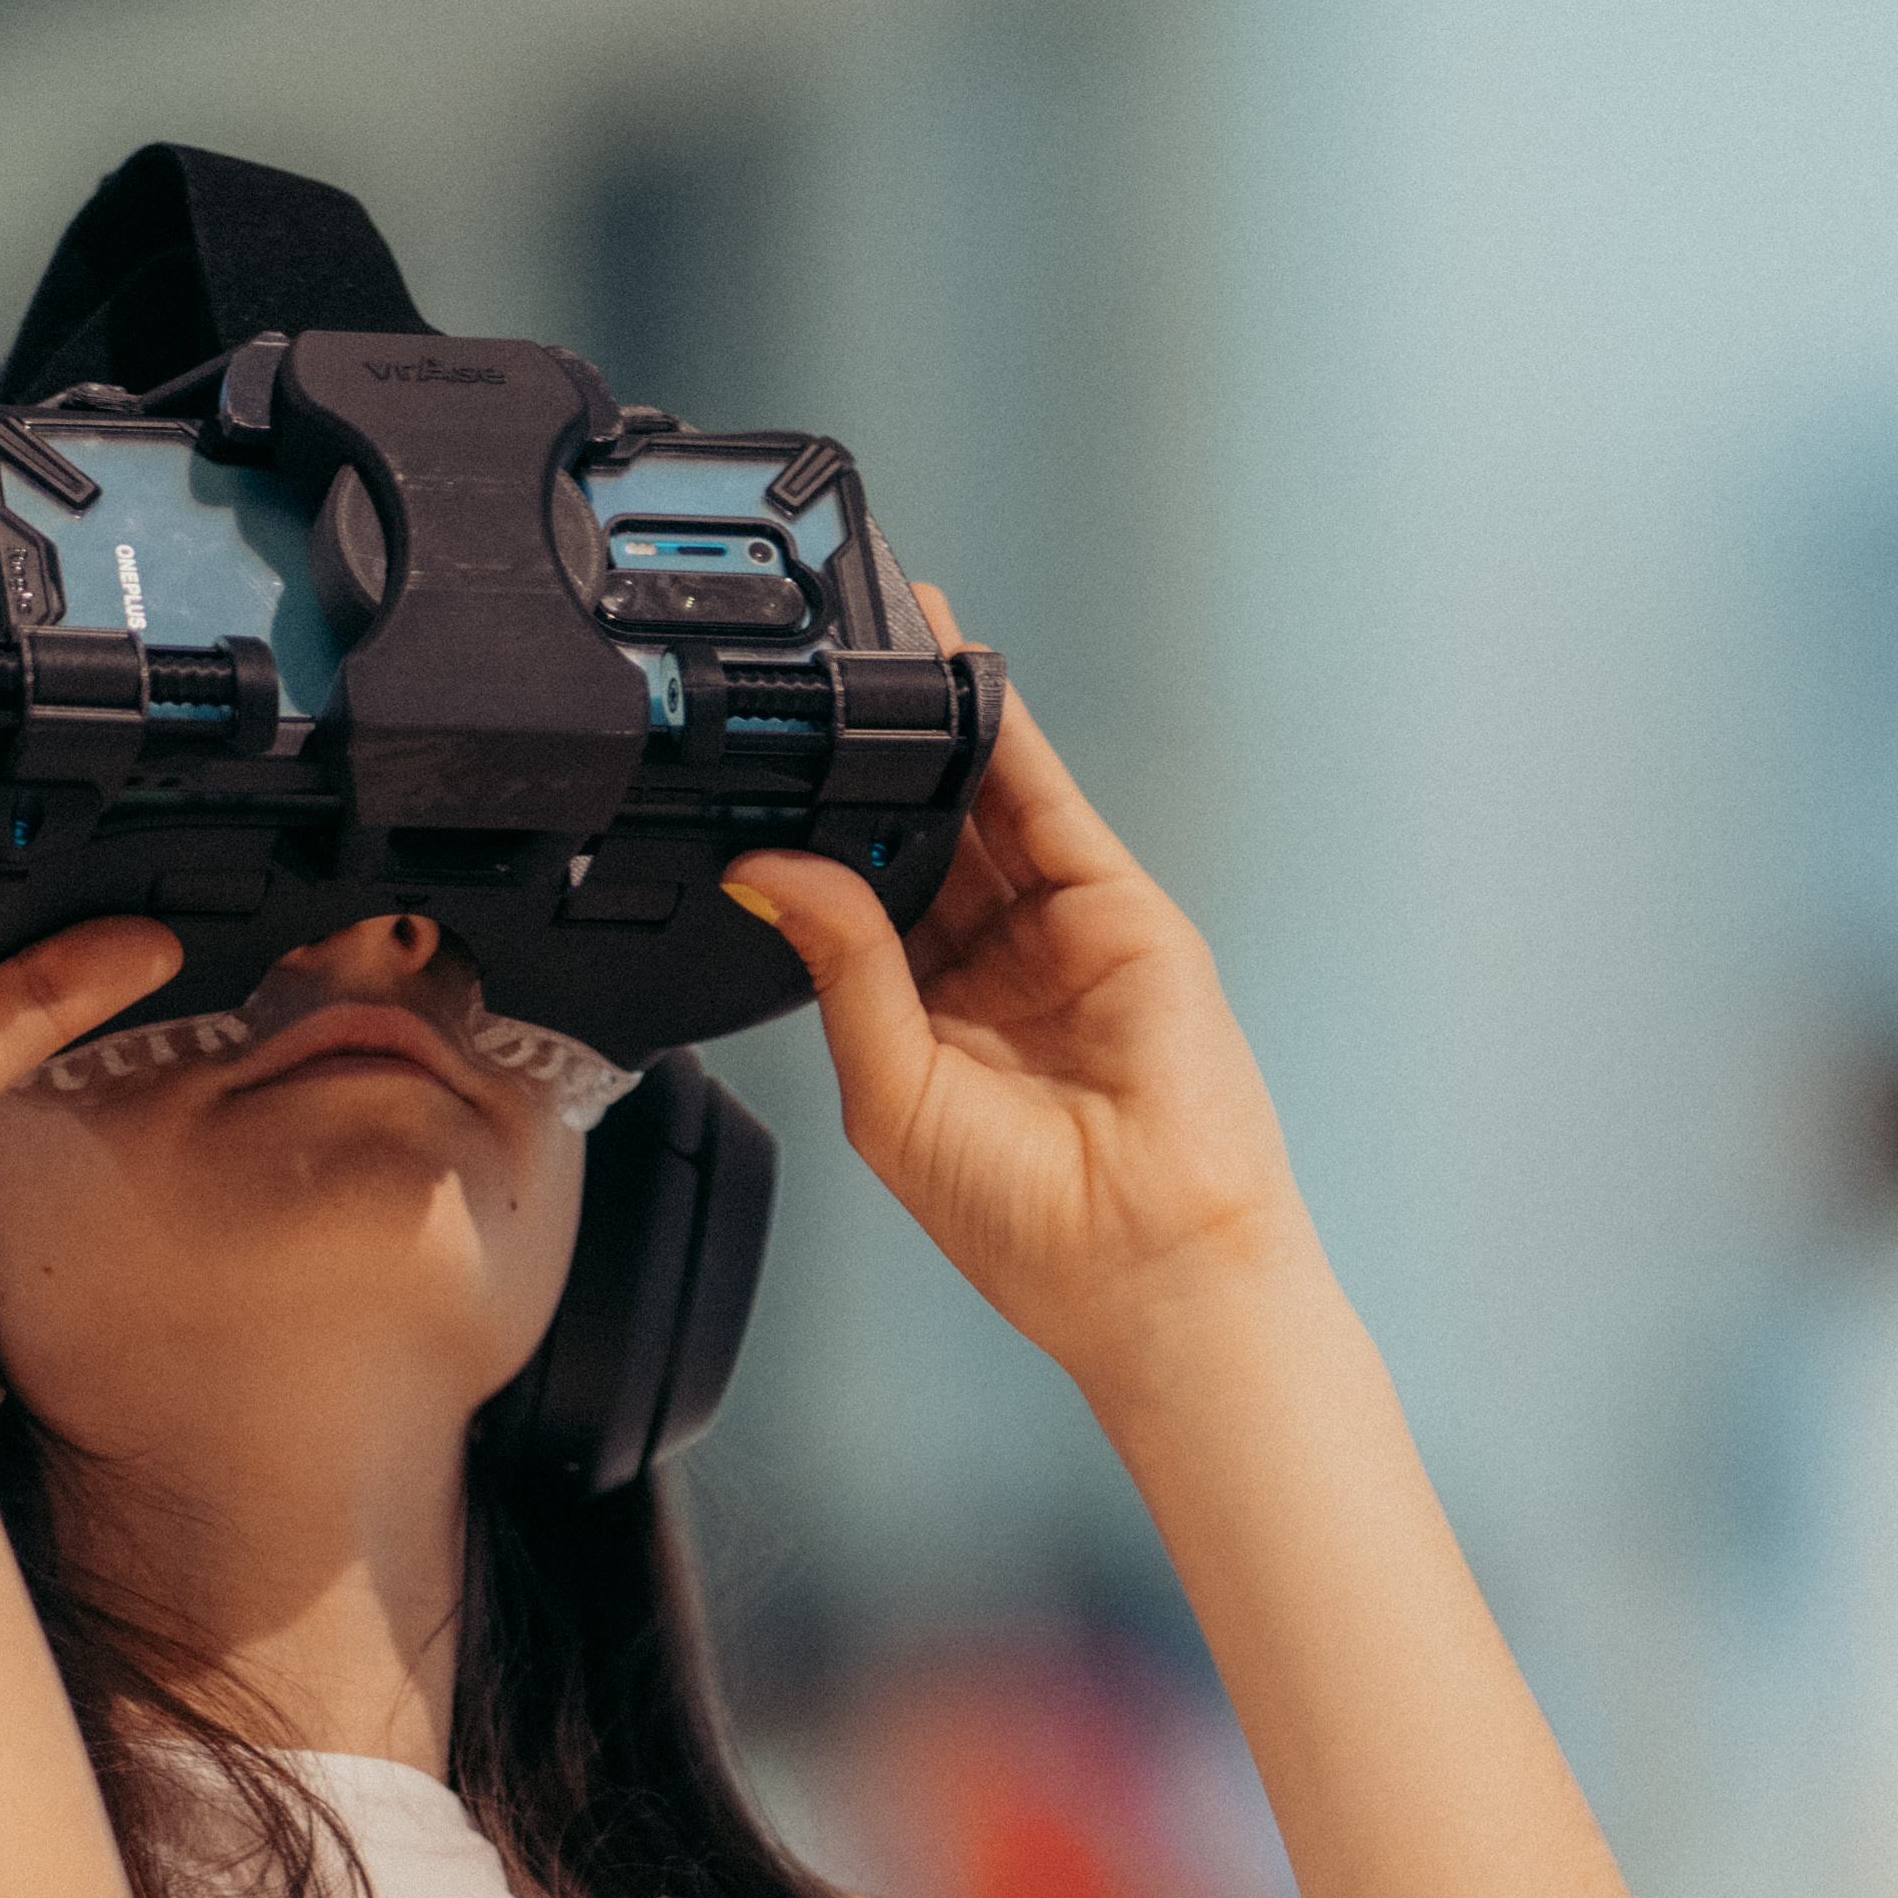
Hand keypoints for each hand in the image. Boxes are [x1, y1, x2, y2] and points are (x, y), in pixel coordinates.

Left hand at [728, 590, 1315, 1395]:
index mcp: (927, 1027)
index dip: (810, 834)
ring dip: (934, 723)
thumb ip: (842, 965)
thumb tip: (765, 871)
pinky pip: (1050, 807)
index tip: (747, 767)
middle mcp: (993, 973)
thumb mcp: (891, 1090)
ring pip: (984, 806)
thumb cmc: (1030, 1228)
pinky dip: (1006, 737)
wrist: (1150, 1262)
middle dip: (868, 758)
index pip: (859, 903)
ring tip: (875, 636)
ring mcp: (1060, 937)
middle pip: (922, 835)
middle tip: (804, 674)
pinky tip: (959, 680)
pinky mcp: (1120, 912)